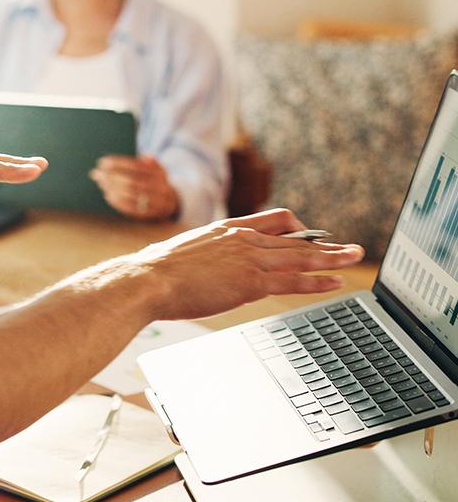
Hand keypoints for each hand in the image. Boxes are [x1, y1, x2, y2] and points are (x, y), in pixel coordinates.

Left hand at [90, 155, 178, 219]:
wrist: (170, 203)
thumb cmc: (154, 181)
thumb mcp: (153, 169)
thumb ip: (141, 163)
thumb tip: (124, 159)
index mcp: (160, 173)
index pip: (137, 166)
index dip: (118, 164)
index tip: (103, 162)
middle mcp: (161, 187)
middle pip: (133, 181)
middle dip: (113, 177)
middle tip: (98, 174)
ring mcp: (157, 202)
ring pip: (131, 195)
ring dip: (113, 188)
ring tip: (101, 183)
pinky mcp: (150, 214)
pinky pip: (132, 208)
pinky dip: (118, 201)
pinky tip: (107, 194)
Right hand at [110, 208, 363, 319]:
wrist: (147, 279)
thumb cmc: (157, 271)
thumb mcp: (185, 252)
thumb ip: (203, 255)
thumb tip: (202, 266)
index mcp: (226, 229)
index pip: (273, 220)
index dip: (297, 229)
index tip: (310, 237)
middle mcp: (242, 239)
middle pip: (294, 236)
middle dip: (325, 243)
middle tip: (348, 247)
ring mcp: (248, 259)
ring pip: (301, 256)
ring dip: (332, 257)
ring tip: (354, 258)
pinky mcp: (250, 282)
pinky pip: (294, 280)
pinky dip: (318, 281)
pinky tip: (335, 282)